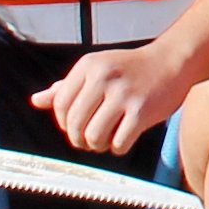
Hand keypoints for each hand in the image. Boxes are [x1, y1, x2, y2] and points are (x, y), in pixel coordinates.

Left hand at [33, 46, 191, 159]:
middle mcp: (103, 78)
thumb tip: (36, 101)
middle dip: (79, 139)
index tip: (75, 126)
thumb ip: (66, 86)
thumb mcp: (96, 70)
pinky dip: (118, 147)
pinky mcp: (142, 111)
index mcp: (88, 66)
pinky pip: (119, 142)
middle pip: (74, 124)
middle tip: (88, 139)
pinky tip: (123, 139)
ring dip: (97, 145)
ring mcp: (123, 94)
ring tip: (105, 140)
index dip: (63, 123)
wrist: (172, 61)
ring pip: (94, 136)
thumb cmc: (131, 68)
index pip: (60, 105)